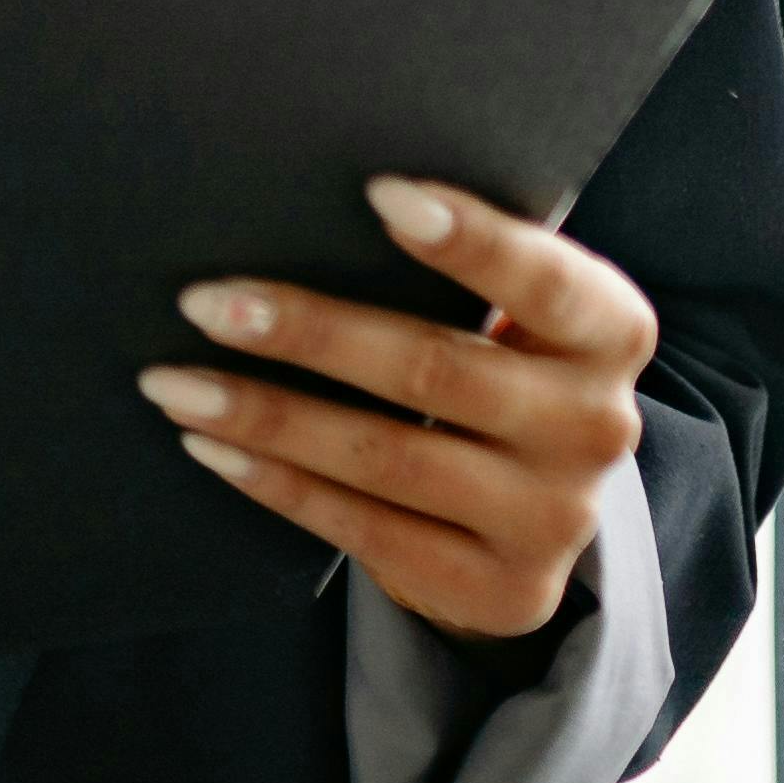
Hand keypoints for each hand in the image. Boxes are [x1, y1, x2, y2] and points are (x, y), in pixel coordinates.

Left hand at [137, 175, 655, 639]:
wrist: (534, 516)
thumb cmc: (495, 368)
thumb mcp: (514, 318)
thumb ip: (462, 271)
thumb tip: (310, 205)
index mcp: (610, 332)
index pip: (546, 279)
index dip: (469, 238)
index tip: (376, 194)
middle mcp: (595, 426)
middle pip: (436, 370)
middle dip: (309, 333)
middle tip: (206, 302)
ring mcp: (551, 519)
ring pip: (387, 458)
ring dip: (266, 416)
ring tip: (173, 381)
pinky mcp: (498, 589)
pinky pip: (366, 529)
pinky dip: (278, 484)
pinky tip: (211, 446)